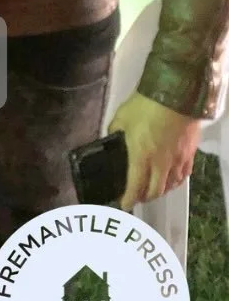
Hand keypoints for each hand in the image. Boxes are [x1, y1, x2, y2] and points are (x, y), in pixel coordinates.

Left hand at [108, 91, 202, 210]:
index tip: (123, 204)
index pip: (134, 186)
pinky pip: (183, 175)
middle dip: (144, 197)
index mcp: (140, 156)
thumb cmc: (144, 106)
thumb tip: (111, 140)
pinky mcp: (189, 154)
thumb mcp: (121, 118)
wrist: (175, 95)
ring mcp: (177, 160)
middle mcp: (160, 163)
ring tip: (152, 189)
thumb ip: (114, 133)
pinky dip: (175, 182)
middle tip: (136, 196)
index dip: (128, 199)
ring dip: (160, 191)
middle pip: (154, 191)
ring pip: (170, 185)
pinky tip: (171, 179)